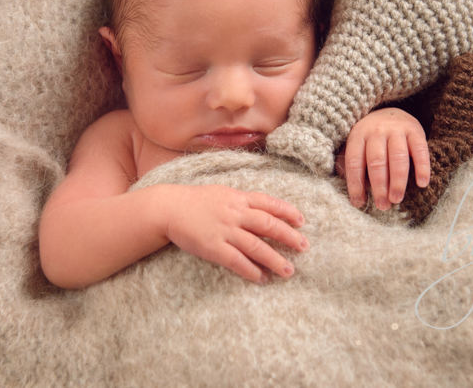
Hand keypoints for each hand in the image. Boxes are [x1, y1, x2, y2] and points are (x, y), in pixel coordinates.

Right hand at [163, 184, 308, 282]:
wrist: (168, 208)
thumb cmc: (195, 201)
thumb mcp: (221, 193)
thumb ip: (241, 201)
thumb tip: (262, 209)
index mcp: (238, 198)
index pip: (269, 203)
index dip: (287, 212)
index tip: (301, 221)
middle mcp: (235, 213)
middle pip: (268, 224)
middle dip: (289, 236)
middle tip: (304, 247)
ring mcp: (224, 230)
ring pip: (256, 246)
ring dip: (275, 259)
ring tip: (289, 271)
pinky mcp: (213, 247)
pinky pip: (237, 261)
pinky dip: (251, 270)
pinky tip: (262, 278)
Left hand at [337, 108, 429, 210]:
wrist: (389, 111)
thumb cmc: (370, 138)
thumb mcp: (356, 145)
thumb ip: (351, 164)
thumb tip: (353, 193)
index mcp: (358, 135)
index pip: (354, 162)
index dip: (356, 184)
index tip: (359, 203)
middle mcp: (376, 131)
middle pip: (377, 161)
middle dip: (379, 186)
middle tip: (382, 205)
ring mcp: (397, 129)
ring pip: (398, 157)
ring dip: (398, 181)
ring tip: (396, 199)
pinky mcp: (415, 130)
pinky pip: (420, 150)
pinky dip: (422, 167)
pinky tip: (422, 183)